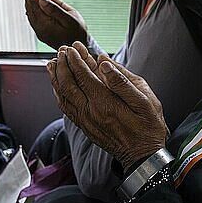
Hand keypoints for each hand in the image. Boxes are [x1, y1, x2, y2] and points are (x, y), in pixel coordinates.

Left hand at [24, 0, 87, 49]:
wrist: (79, 47)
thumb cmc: (78, 32)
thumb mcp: (70, 19)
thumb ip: (55, 9)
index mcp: (45, 25)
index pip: (35, 5)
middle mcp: (39, 28)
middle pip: (31, 8)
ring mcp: (39, 30)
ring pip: (31, 12)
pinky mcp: (42, 31)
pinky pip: (35, 16)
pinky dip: (35, 6)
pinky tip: (37, 0)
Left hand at [47, 42, 167, 169]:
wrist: (143, 155)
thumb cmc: (148, 126)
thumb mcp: (144, 100)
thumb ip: (122, 80)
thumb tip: (104, 62)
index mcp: (105, 103)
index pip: (84, 76)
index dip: (76, 60)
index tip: (73, 47)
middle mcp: (91, 113)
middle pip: (68, 84)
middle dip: (63, 64)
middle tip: (62, 50)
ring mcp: (86, 121)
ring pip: (63, 96)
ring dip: (57, 78)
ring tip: (53, 63)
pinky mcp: (85, 127)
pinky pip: (66, 108)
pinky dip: (59, 94)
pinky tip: (58, 86)